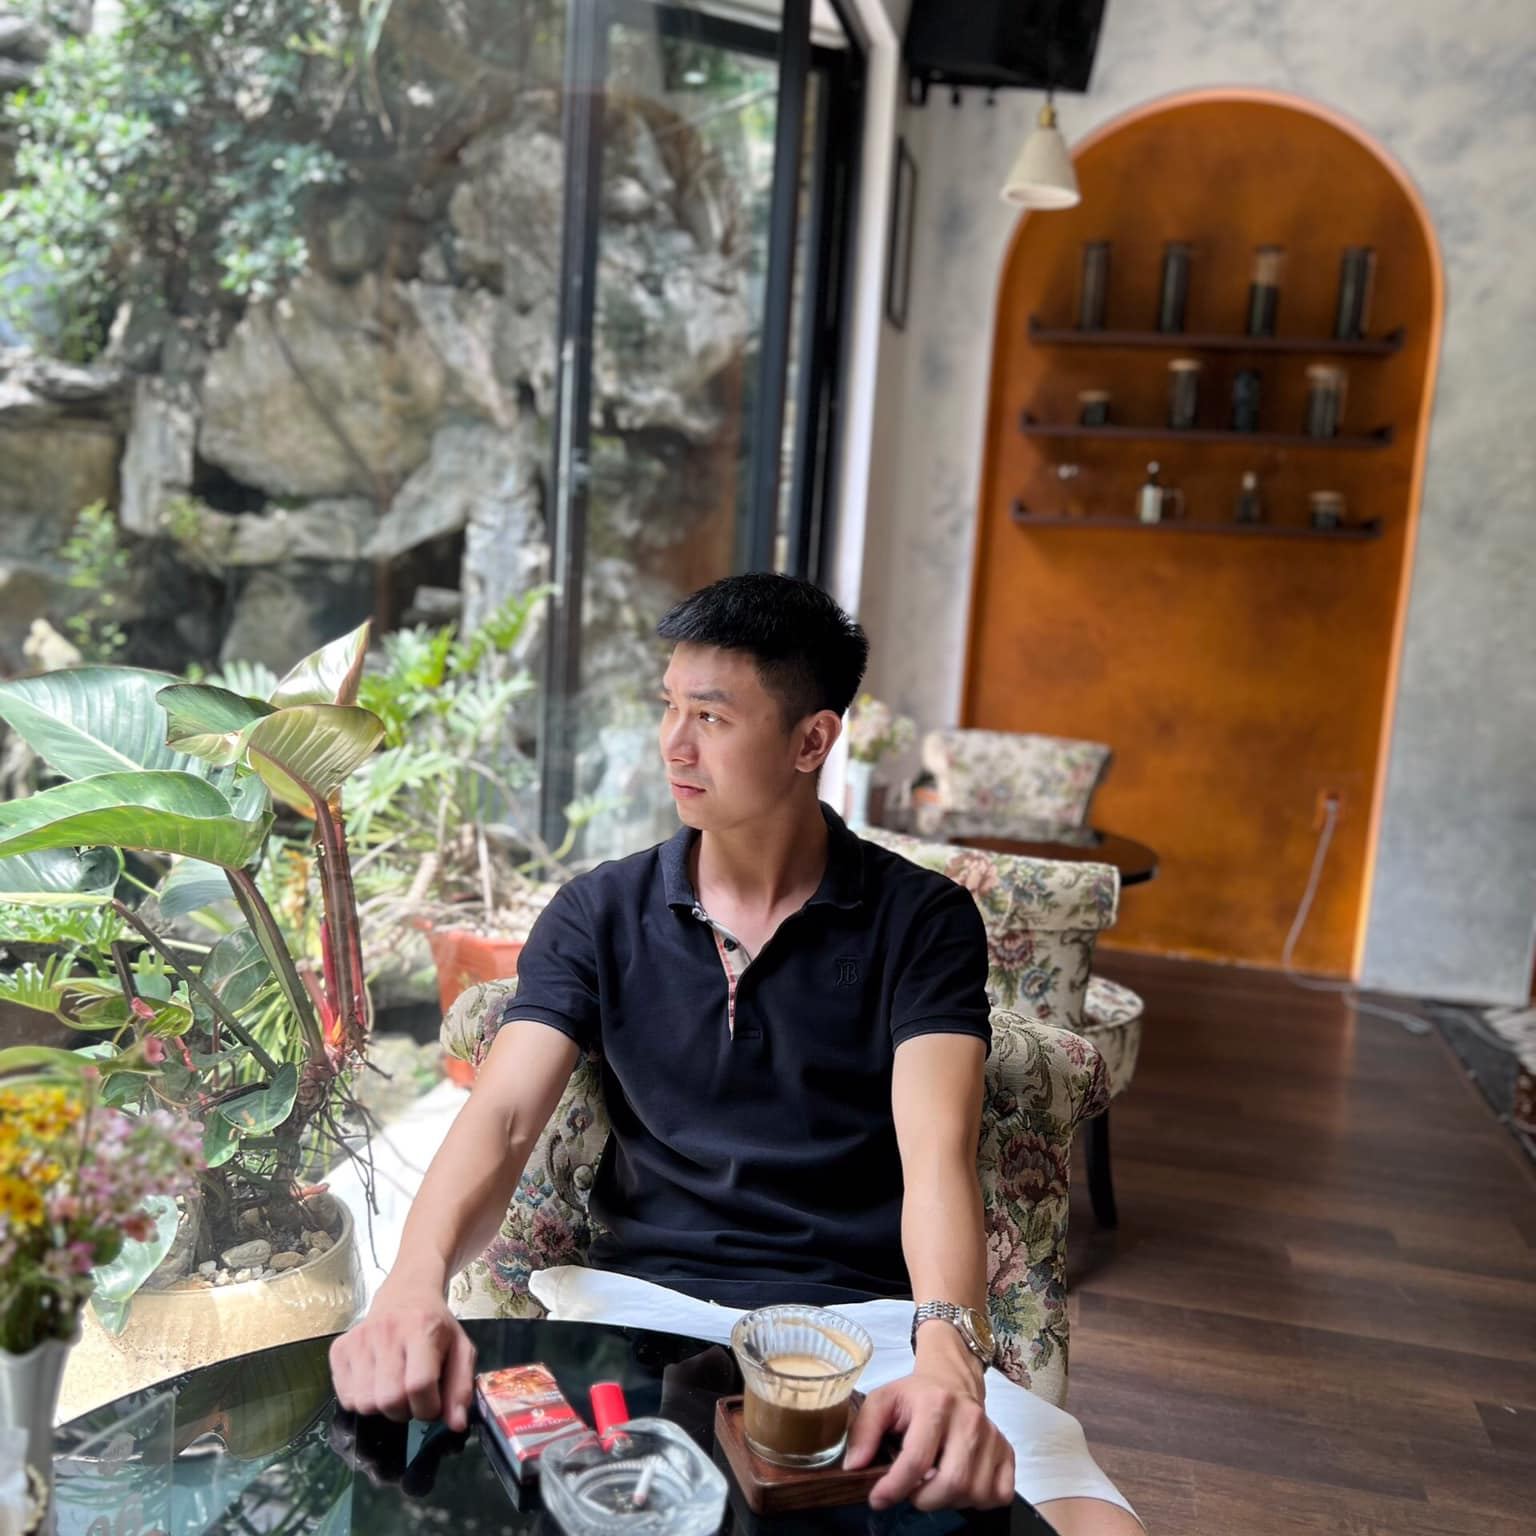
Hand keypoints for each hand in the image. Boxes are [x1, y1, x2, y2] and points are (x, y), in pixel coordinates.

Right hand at [328, 1284, 476, 1430]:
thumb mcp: (460, 1349)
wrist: (405, 1294)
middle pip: (389, 1399)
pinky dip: (362, 1401)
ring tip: (394, 1388)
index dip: (428, 1408)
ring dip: (382, 1408)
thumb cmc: (435, 1326)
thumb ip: (461, 1387)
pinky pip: (345, 1398)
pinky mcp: (339, 1349)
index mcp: (421, 1329)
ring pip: (365, 1404)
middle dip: (405, 1411)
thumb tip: (457, 1424)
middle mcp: (386, 1332)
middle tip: (412, 1397)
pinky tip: (375, 1382)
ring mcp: (358, 1340)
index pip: (419, 1385)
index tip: (433, 1405)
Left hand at [844, 1368, 1013, 1512]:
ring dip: (948, 1501)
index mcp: (935, 1404)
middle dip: (923, 1499)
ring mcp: (992, 1436)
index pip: (916, 1460)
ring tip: (932, 1485)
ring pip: (974, 1494)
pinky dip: (977, 1500)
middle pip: (950, 1483)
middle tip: (910, 1491)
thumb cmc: (914, 1396)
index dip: (894, 1488)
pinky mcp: (1007, 1451)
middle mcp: (969, 1419)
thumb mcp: (882, 1401)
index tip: (878, 1498)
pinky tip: (959, 1485)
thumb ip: (864, 1431)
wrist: (952, 1379)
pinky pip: (999, 1494)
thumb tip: (854, 1466)